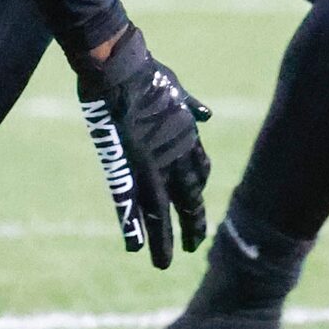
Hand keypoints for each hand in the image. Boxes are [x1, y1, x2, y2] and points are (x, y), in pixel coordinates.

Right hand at [74, 26, 210, 267]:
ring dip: (165, 239)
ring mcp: (154, 163)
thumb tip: (207, 113)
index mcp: (186, 136)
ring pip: (164, 210)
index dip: (198, 191)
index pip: (199, 172)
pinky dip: (134, 227)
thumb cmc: (144, 70)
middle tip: (195, 245)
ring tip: (164, 263)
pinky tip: (135, 248)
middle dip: (193, 223)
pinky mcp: (130, 166)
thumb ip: (190, 105)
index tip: (198, 206)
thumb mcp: (176, 88)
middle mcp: (176, 155)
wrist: (121, 66)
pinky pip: (134, 204)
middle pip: (189, 198)